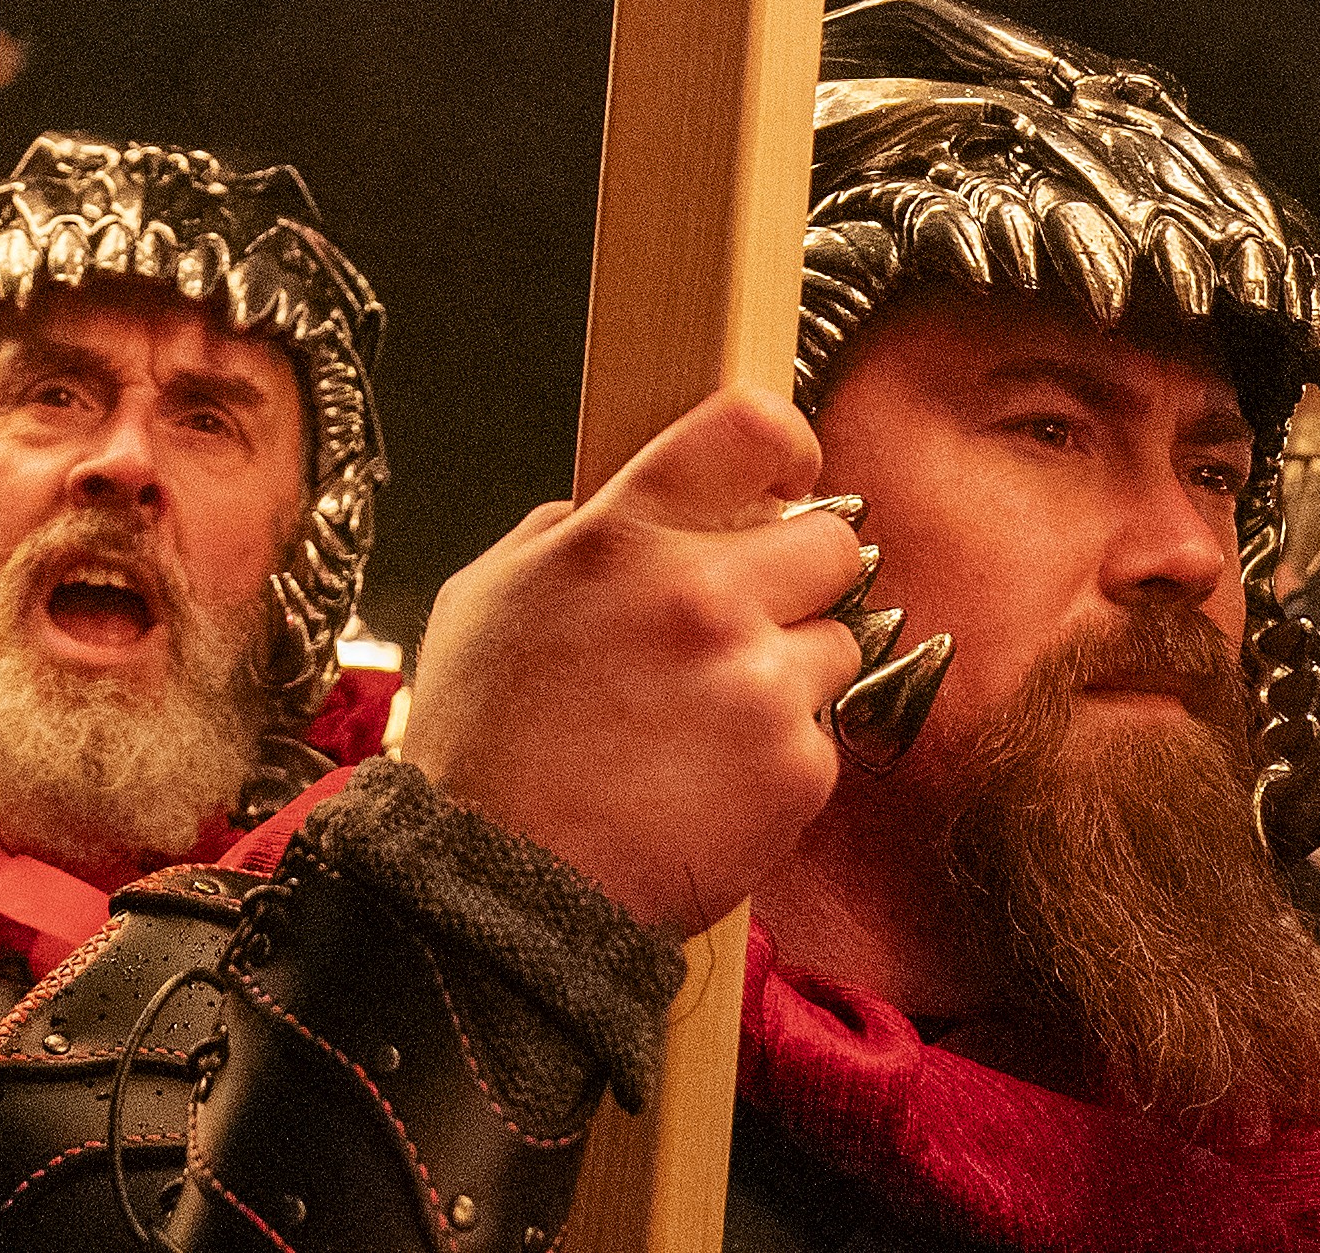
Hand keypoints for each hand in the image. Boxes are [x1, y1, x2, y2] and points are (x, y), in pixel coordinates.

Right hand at [392, 383, 861, 938]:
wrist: (496, 891)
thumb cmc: (484, 751)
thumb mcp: (487, 595)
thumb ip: (562, 534)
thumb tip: (609, 509)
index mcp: (622, 538)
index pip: (749, 427)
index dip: (783, 447)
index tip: (786, 478)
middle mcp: (703, 597)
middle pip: (832, 542)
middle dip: (798, 578)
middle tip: (747, 622)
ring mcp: (758, 685)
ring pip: (835, 645)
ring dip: (788, 674)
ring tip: (708, 721)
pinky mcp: (796, 769)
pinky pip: (822, 736)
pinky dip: (779, 758)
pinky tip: (710, 781)